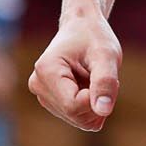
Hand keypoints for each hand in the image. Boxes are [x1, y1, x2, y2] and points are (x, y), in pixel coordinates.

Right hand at [29, 12, 122, 131]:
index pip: (74, 106)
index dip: (97, 98)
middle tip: (103, 75)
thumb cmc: (94, 37)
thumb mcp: (106, 55)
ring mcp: (42, 94)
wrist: (82, 27)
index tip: (105, 75)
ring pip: (78, 118)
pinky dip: (90, 105)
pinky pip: (77, 117)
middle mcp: (38, 85)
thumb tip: (103, 110)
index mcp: (47, 71)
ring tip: (93, 77)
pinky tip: (88, 84)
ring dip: (94, 102)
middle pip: (75, 115)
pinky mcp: (50, 100)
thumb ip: (105, 82)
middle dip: (97, 101)